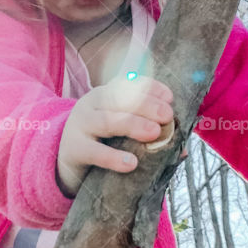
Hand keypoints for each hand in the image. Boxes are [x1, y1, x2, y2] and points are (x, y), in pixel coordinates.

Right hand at [56, 74, 174, 196]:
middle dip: (146, 104)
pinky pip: (94, 151)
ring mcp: (81, 125)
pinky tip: (130, 163)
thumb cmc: (101, 143)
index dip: (150, 88)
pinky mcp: (74, 149)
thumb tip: (182, 150)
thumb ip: (149, 136)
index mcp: (106, 95)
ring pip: (107, 121)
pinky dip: (112, 157)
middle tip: (167, 115)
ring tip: (154, 133)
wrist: (65, 161)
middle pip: (118, 99)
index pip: (128, 84)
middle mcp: (92, 104)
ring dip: (132, 124)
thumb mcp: (121, 133)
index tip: (170, 97)